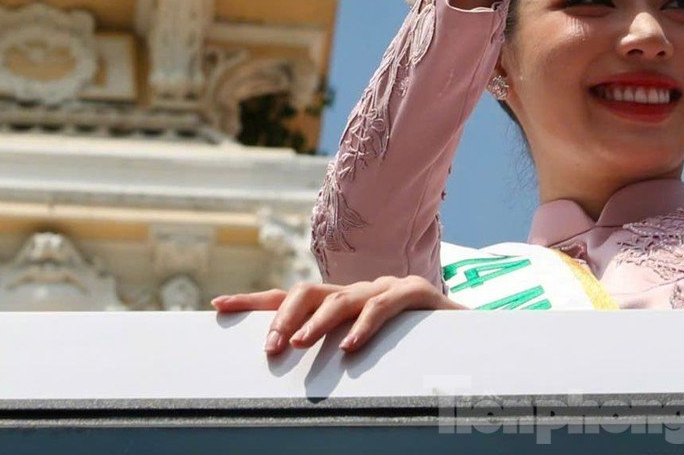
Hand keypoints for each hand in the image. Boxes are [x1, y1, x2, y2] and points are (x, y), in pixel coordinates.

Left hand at [212, 276, 461, 354]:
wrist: (467, 337)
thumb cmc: (408, 351)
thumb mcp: (362, 356)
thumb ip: (330, 364)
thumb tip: (278, 395)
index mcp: (338, 305)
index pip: (287, 297)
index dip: (252, 301)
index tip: (216, 306)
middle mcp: (355, 291)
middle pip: (307, 291)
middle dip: (281, 316)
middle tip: (270, 348)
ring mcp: (384, 288)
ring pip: (341, 298)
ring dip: (316, 322)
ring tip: (299, 345)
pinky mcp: (415, 293)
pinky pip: (384, 304)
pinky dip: (364, 325)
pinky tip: (350, 347)